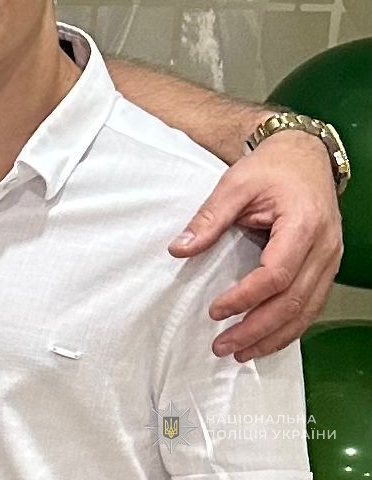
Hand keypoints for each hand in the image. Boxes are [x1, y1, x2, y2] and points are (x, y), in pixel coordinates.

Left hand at [168, 130, 342, 361]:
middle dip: (257, 330)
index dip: (246, 297)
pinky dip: (288, 326)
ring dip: (274, 337)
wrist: (305, 155)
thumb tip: (179, 250)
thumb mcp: (235, 184)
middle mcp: (324, 247)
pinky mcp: (326, 266)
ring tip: (241, 353)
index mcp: (303, 224)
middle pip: (293, 301)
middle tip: (223, 346)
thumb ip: (209, 219)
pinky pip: (311, 305)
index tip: (216, 310)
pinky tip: (265, 339)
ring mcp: (330, 259)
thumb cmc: (271, 168)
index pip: (276, 274)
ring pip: (306, 311)